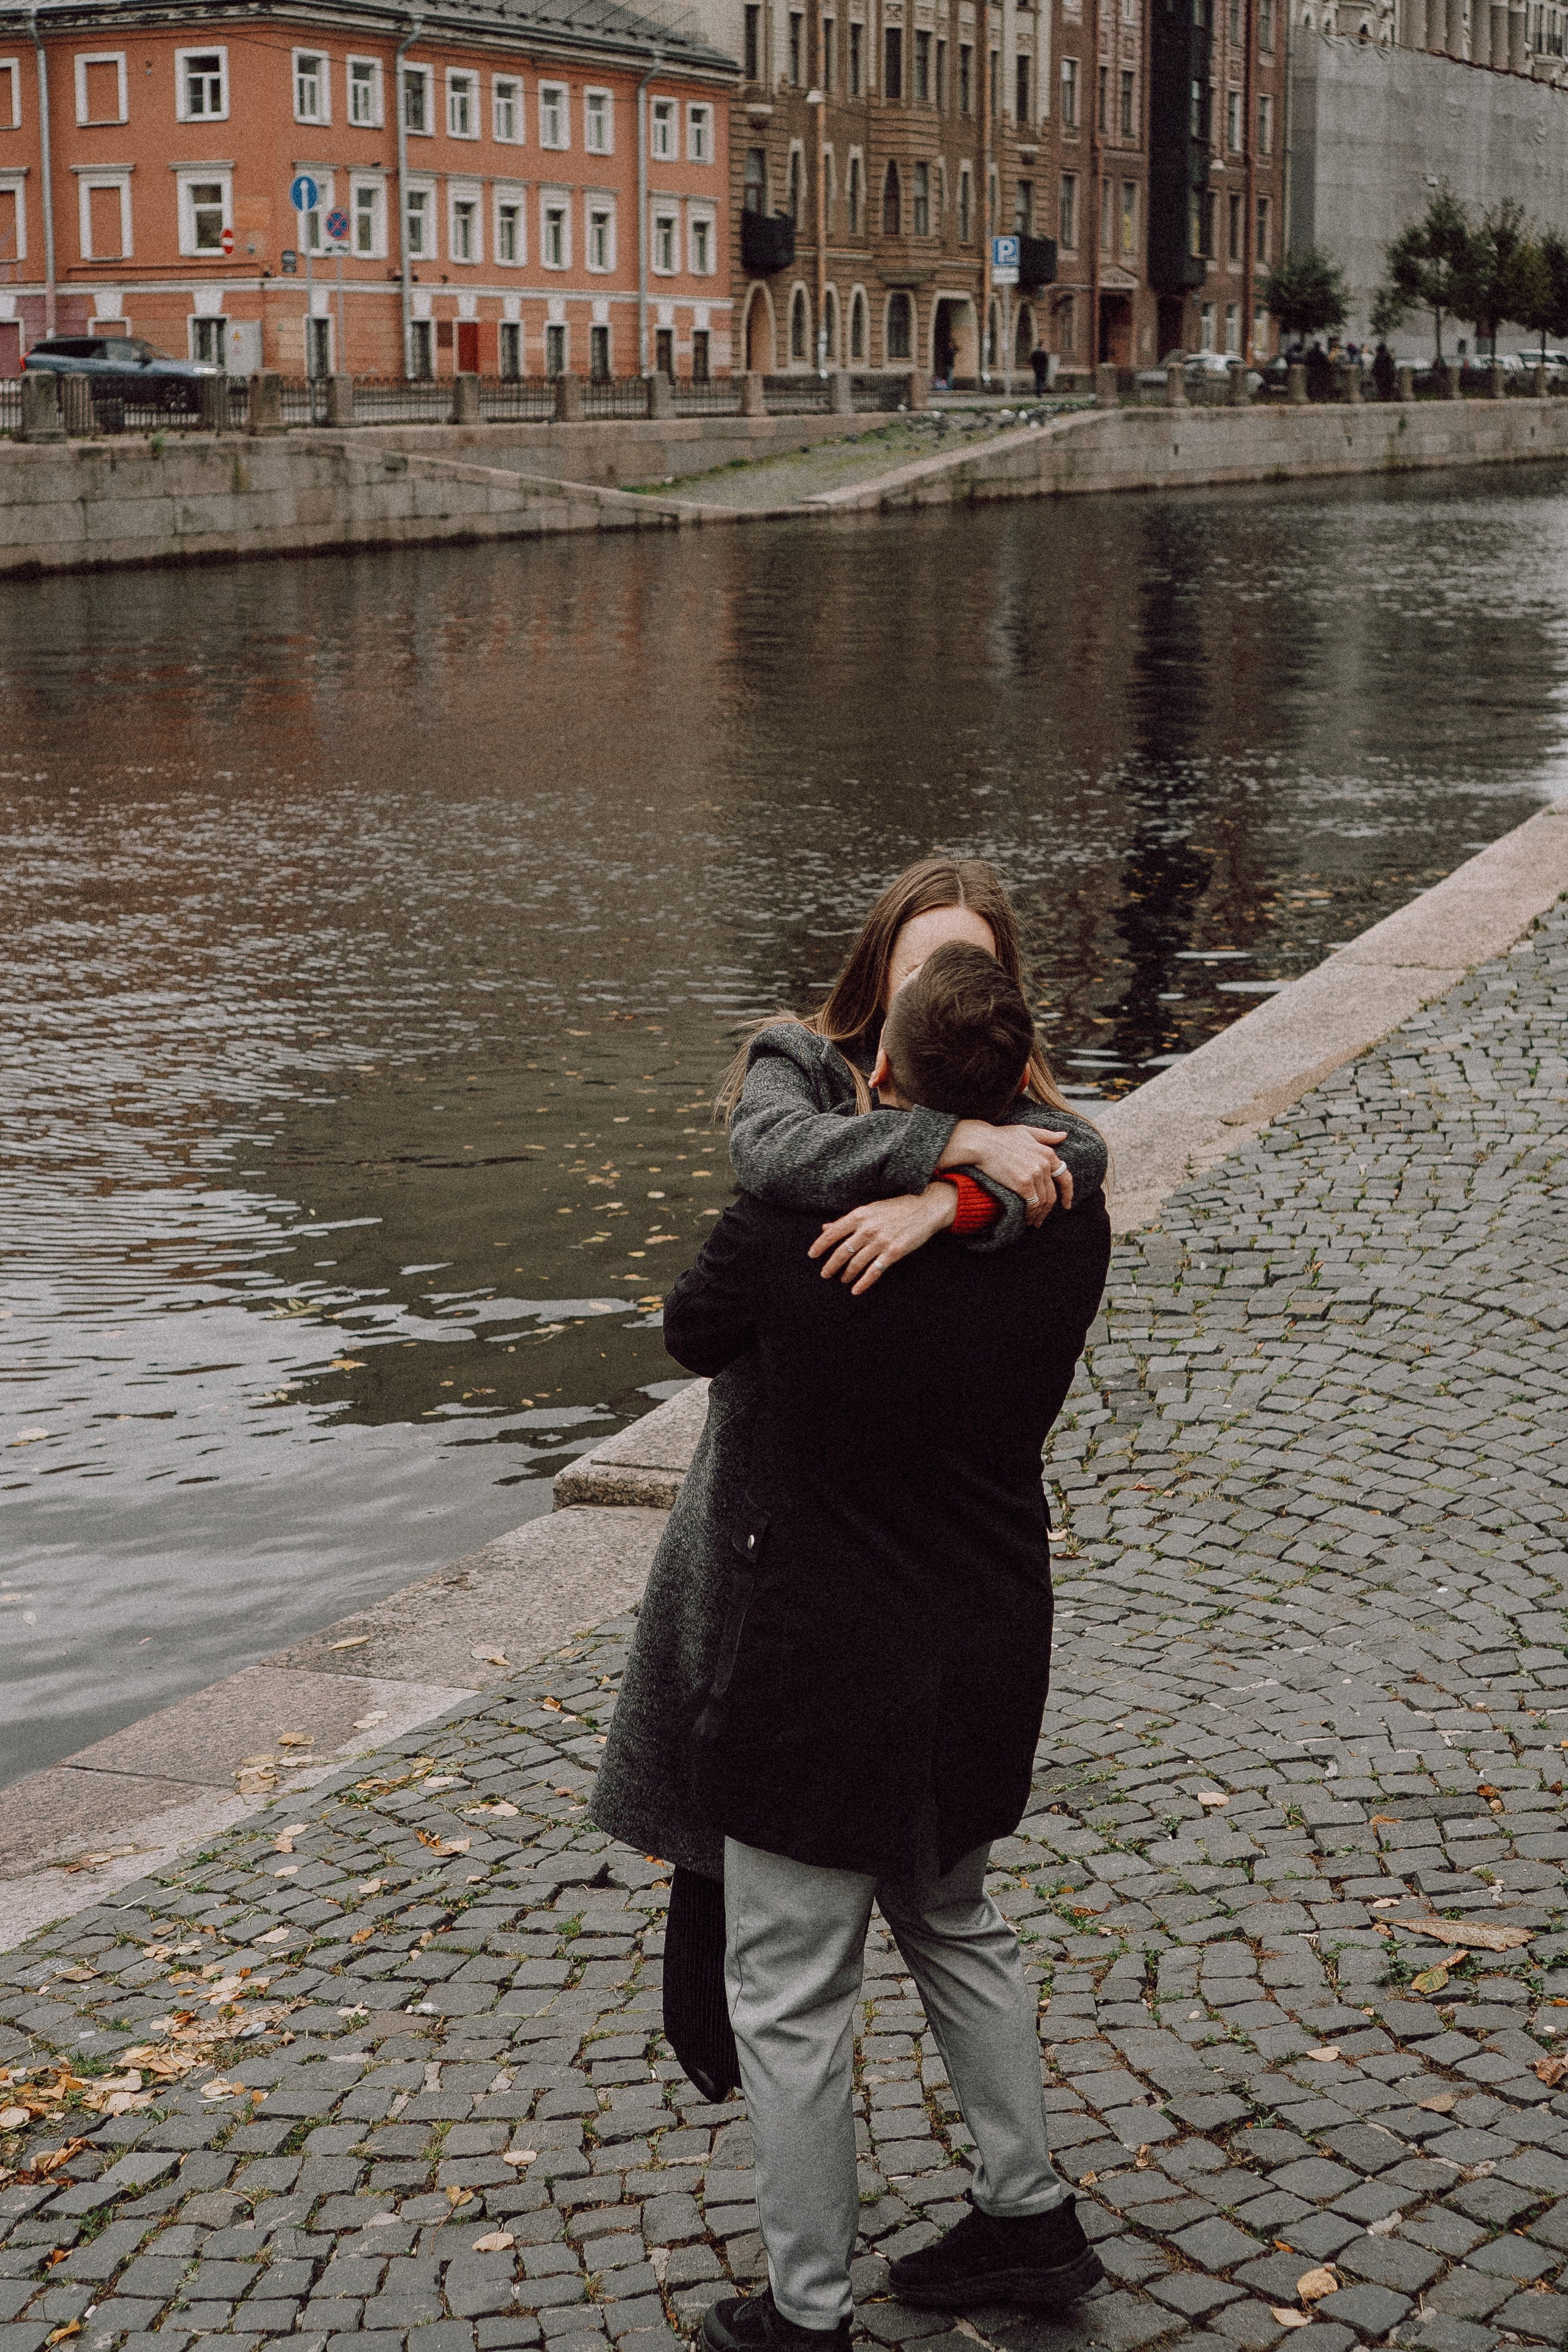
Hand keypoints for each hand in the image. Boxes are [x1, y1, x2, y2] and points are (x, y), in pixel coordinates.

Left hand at [807, 1184, 956, 1294]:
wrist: (925, 1207)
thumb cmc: (896, 1207)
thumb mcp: (870, 1209)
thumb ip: (847, 1221)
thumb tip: (825, 1228)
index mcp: (859, 1215)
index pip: (833, 1232)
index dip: (820, 1245)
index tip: (812, 1255)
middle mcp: (868, 1228)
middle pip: (842, 1251)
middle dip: (831, 1265)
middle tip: (824, 1274)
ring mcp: (881, 1241)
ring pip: (857, 1263)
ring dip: (847, 1274)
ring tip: (842, 1280)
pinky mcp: (894, 1252)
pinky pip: (874, 1271)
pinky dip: (863, 1283)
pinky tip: (856, 1290)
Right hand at [942, 1122, 1071, 1222]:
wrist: (981, 1143)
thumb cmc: (999, 1136)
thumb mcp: (1026, 1131)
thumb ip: (1046, 1136)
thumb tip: (1064, 1135)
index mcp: (1047, 1153)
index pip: (1065, 1177)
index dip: (1067, 1193)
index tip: (1066, 1204)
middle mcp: (1044, 1164)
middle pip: (1052, 1194)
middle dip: (1048, 1209)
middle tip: (1041, 1219)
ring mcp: (1034, 1174)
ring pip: (1043, 1201)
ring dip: (1039, 1215)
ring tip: (1032, 1222)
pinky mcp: (1023, 1183)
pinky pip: (1032, 1204)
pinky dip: (1031, 1214)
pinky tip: (1025, 1219)